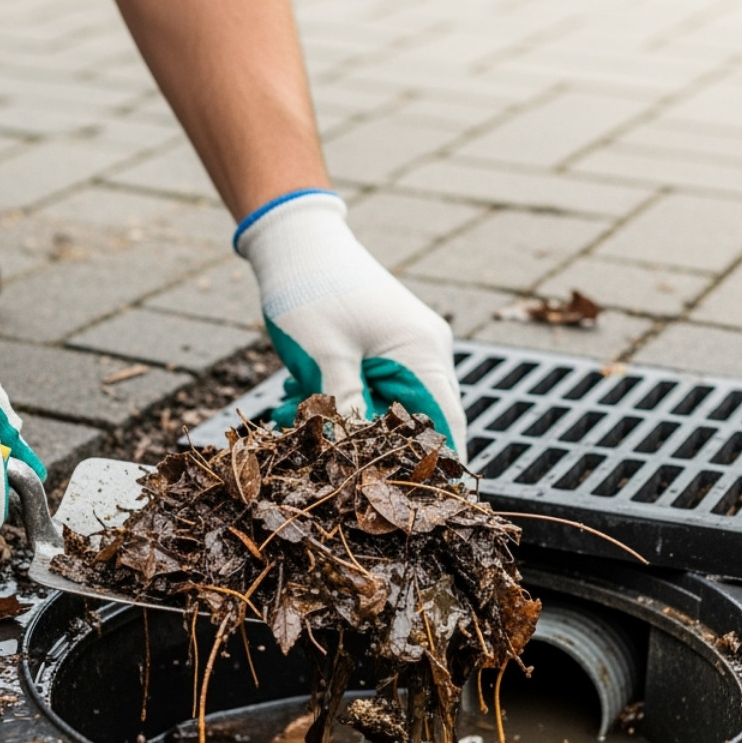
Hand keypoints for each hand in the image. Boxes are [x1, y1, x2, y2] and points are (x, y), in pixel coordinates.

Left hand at [237, 191, 465, 454]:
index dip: (437, 468)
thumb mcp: (325, 359)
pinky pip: (367, 387)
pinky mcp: (380, 345)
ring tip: (297, 412)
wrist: (294, 240)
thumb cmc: (311, 291)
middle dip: (373, 445)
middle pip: (415, 422)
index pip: (447, 427)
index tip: (416, 502)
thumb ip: (347, 412)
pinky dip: (338, 398)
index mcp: (424, 354)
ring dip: (345, 420)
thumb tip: (354, 462)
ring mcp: (403, 347)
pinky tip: (298, 394)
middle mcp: (424, 352)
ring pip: (384, 406)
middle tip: (330, 461)